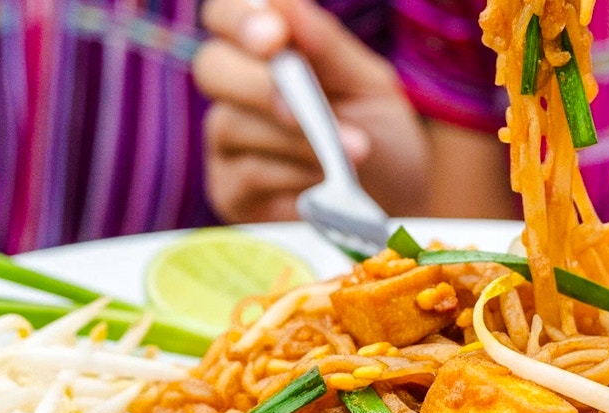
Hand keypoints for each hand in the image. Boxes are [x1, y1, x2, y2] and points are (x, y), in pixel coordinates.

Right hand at [194, 0, 430, 222]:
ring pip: (232, 125)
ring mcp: (227, 142)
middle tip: (305, 110)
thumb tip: (286, 7)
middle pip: (212, 68)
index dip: (239, 19)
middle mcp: (234, 90)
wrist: (397, 199)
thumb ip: (326, 46)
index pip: (224, 14)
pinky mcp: (230, 191)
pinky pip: (248, 174)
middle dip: (261, 87)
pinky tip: (326, 183)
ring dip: (297, 140)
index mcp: (264, 48)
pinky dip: (295, 175)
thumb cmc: (379, 130)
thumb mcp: (368, 84)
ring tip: (353, 152)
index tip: (274, 38)